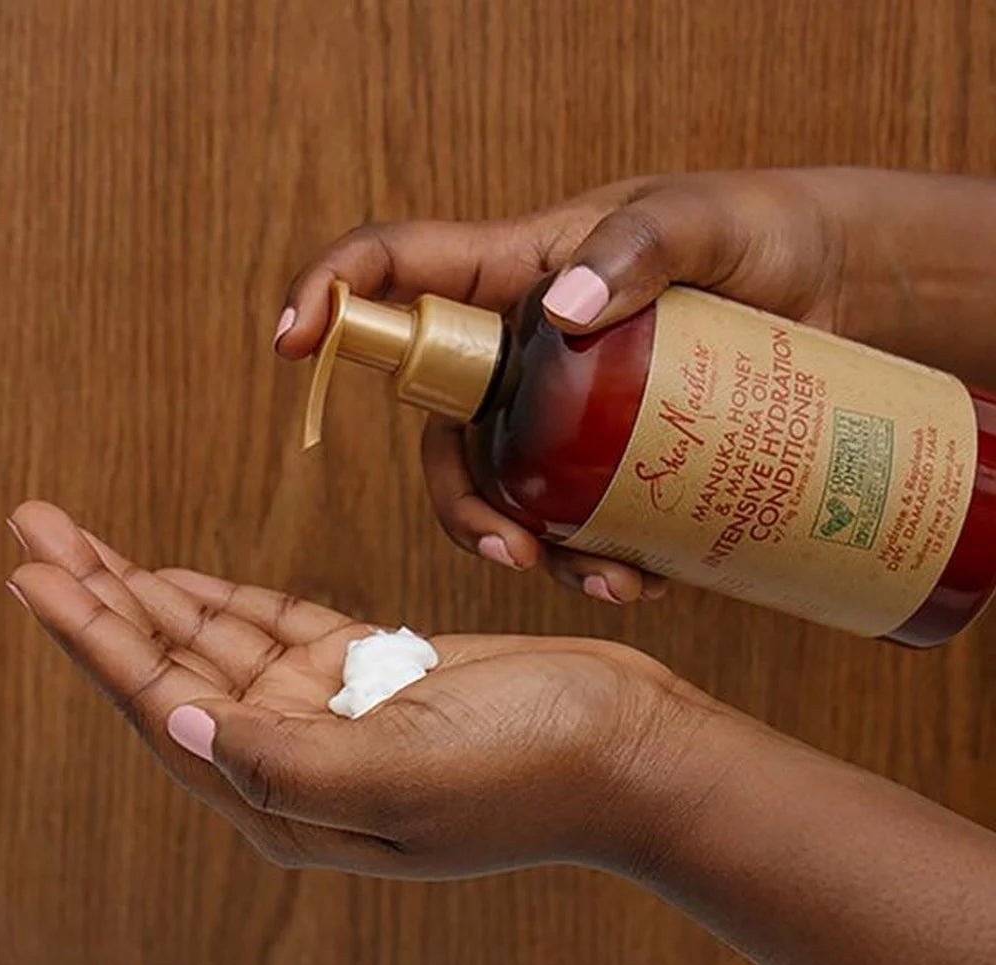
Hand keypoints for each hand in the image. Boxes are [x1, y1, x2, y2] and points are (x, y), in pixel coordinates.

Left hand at [6, 501, 693, 875]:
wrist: (625, 744)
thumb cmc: (533, 770)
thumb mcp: (407, 777)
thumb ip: (284, 763)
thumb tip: (176, 724)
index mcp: (290, 798)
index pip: (164, 707)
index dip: (94, 639)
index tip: (36, 572)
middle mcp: (296, 756)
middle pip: (172, 666)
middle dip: (100, 598)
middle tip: (36, 528)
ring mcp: (335, 709)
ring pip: (216, 640)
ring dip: (151, 589)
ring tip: (84, 540)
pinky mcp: (375, 668)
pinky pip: (277, 627)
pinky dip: (226, 599)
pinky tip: (179, 577)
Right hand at [275, 169, 995, 603]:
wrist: (833, 290)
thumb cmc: (756, 236)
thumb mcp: (698, 223)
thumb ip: (634, 246)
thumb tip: (562, 308)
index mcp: (514, 273)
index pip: (399, 270)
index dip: (333, 295)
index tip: (292, 340)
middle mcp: (522, 352)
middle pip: (444, 430)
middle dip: (459, 502)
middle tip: (508, 550)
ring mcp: (565, 410)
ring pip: (508, 492)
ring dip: (531, 548)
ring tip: (602, 581)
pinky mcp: (615, 455)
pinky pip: (576, 517)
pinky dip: (594, 560)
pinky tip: (637, 580)